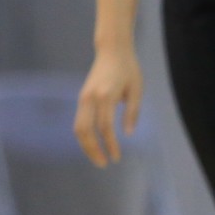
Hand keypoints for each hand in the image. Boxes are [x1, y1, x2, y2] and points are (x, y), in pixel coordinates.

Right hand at [74, 47, 141, 166]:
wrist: (112, 50)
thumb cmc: (129, 69)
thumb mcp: (137, 90)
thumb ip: (133, 112)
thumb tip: (128, 134)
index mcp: (106, 96)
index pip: (105, 127)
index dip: (110, 144)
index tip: (116, 158)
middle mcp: (90, 97)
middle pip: (85, 130)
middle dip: (92, 150)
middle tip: (104, 164)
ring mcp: (83, 97)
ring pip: (78, 127)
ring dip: (86, 145)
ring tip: (98, 158)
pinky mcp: (82, 98)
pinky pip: (79, 121)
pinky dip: (84, 136)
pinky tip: (94, 145)